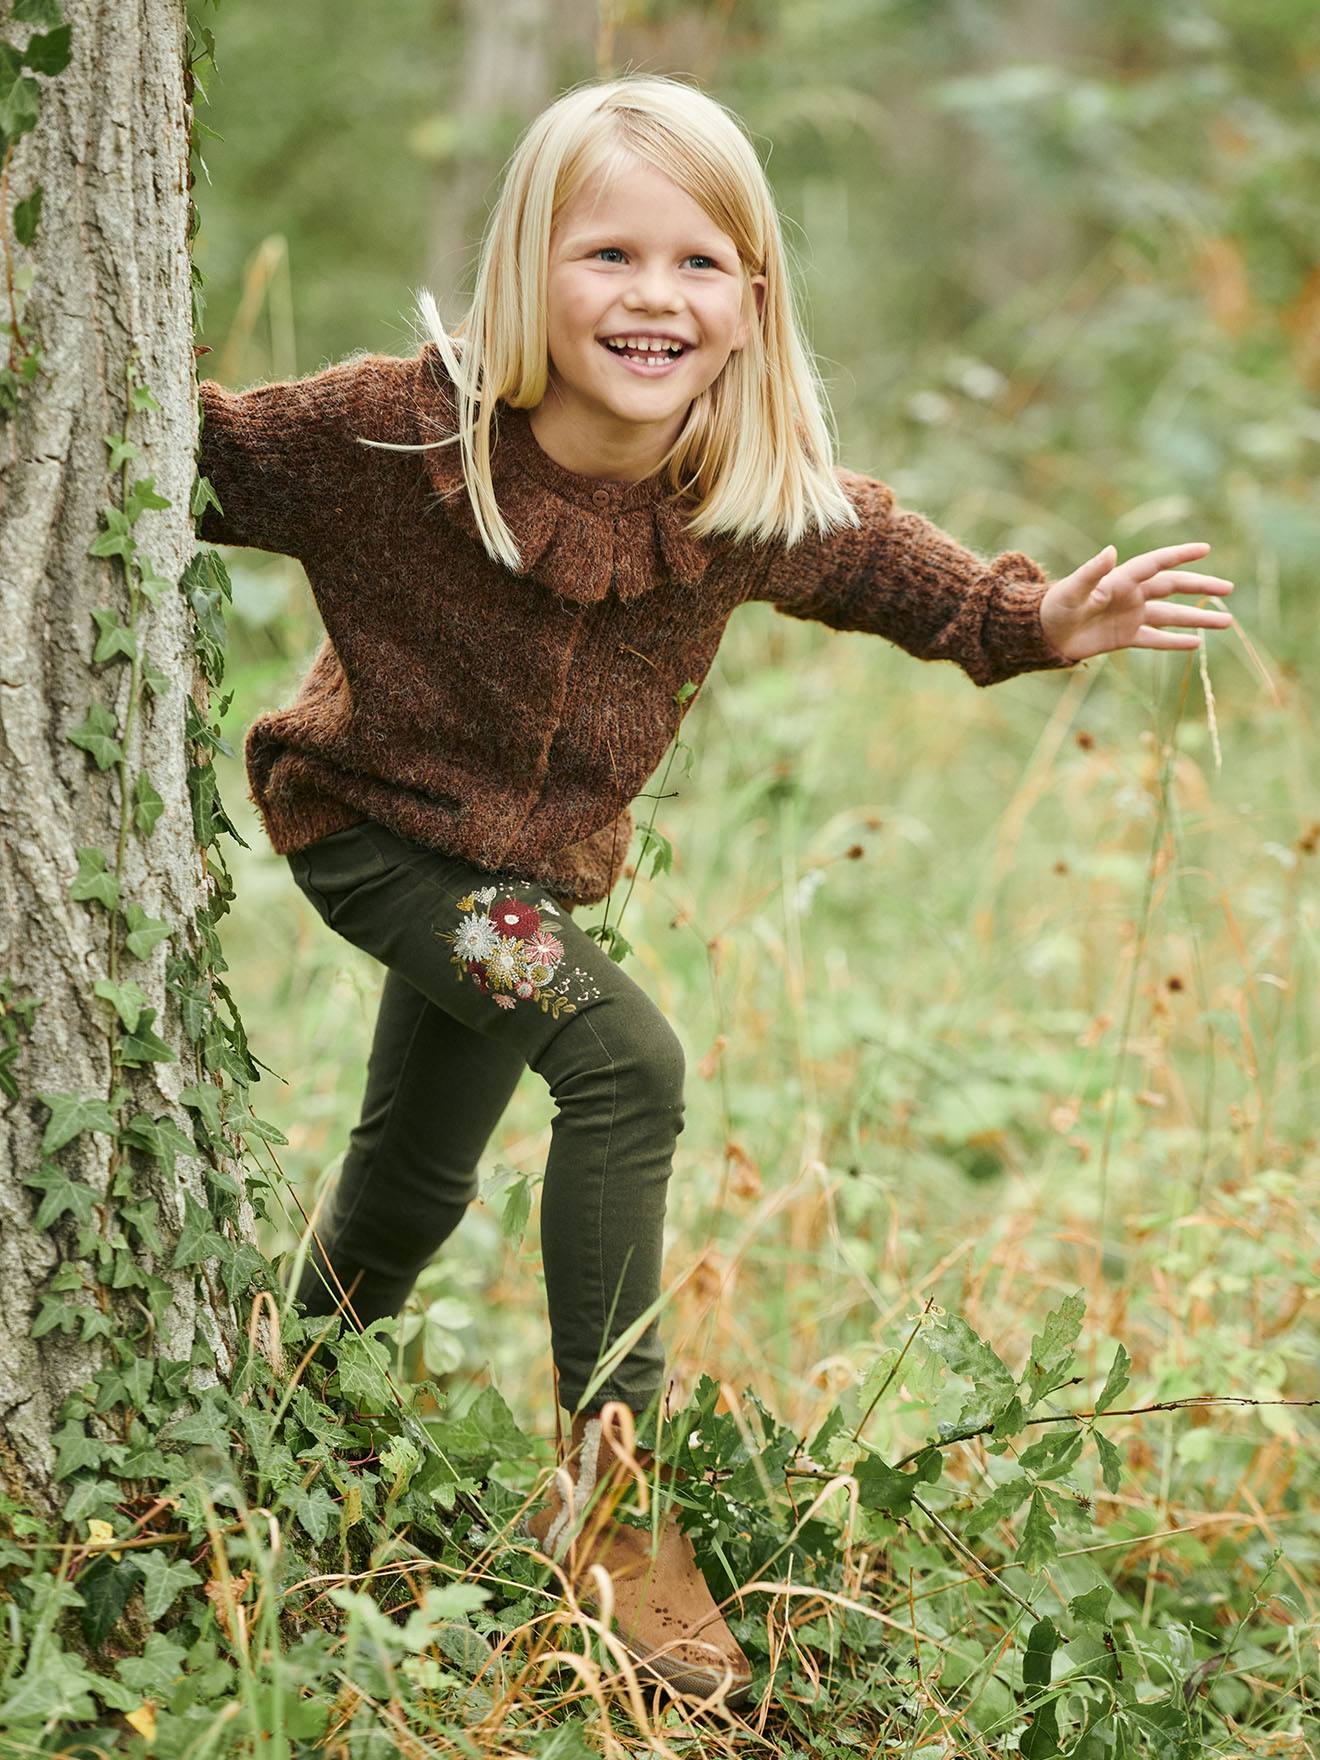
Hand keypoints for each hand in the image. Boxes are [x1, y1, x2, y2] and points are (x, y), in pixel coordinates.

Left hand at [1039, 541, 1233, 663]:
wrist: (1043, 634)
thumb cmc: (1054, 607)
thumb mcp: (1072, 589)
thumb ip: (1092, 571)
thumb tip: (1110, 551)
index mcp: (1121, 579)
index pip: (1157, 563)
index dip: (1180, 555)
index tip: (1205, 549)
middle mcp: (1131, 595)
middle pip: (1173, 588)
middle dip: (1201, 587)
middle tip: (1228, 589)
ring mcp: (1131, 617)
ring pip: (1172, 616)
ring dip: (1198, 618)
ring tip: (1227, 621)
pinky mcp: (1125, 638)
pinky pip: (1156, 640)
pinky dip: (1175, 642)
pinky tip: (1197, 644)